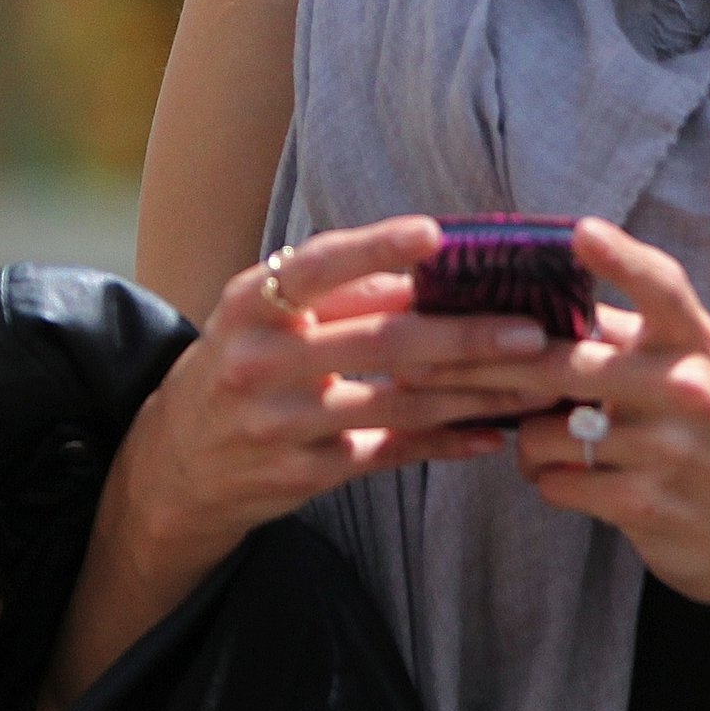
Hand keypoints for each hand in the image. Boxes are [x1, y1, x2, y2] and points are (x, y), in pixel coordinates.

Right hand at [106, 216, 559, 588]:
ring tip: (536, 382)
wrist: (173, 465)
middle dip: (464, 337)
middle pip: (379, 343)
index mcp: (250, 304)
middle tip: (531, 331)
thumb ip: (335, 292)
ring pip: (397, 402)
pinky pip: (388, 452)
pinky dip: (443, 442)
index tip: (435, 235)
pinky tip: (490, 434)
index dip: (377, 249)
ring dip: (474, 393)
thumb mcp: (262, 315)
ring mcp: (283, 424)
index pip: (318, 267)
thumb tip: (426, 268)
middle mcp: (261, 362)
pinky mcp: (304, 475)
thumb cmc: (239, 364)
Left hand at [451, 218, 709, 605]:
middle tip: (424, 364)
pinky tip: (565, 476)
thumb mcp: (678, 368)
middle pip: (559, 364)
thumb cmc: (695, 429)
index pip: (661, 286)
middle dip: (482, 367)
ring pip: (544, 433)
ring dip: (525, 442)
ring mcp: (667, 448)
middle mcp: (685, 386)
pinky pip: (555, 482)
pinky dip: (546, 479)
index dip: (621, 257)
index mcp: (691, 340)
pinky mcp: (646, 503)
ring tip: (540, 442)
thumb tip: (527, 294)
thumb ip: (619, 331)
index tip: (581, 232)